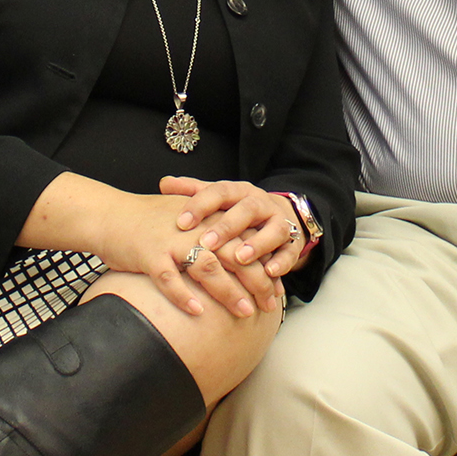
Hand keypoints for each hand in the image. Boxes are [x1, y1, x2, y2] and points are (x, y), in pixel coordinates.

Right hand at [93, 190, 269, 320]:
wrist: (109, 215)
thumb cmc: (147, 222)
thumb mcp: (186, 219)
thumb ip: (211, 233)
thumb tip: (238, 257)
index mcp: (206, 219)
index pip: (244, 242)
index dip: (263, 265)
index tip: (276, 287)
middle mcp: (194, 229)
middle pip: (234, 255)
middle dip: (256, 281)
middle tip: (269, 305)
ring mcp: (172, 241)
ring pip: (208, 267)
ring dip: (229, 291)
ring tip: (245, 311)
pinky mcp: (150, 254)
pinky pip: (170, 278)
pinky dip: (183, 296)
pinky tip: (196, 312)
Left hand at [160, 176, 302, 310]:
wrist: (279, 214)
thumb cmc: (237, 210)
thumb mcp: (218, 199)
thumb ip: (193, 192)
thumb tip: (164, 183)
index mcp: (239, 191)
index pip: (220, 191)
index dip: (200, 205)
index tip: (180, 222)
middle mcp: (261, 204)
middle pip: (247, 209)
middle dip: (227, 227)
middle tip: (206, 243)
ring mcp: (279, 222)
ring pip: (273, 229)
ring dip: (258, 244)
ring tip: (239, 258)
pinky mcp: (292, 243)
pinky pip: (290, 251)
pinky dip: (282, 262)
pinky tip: (269, 272)